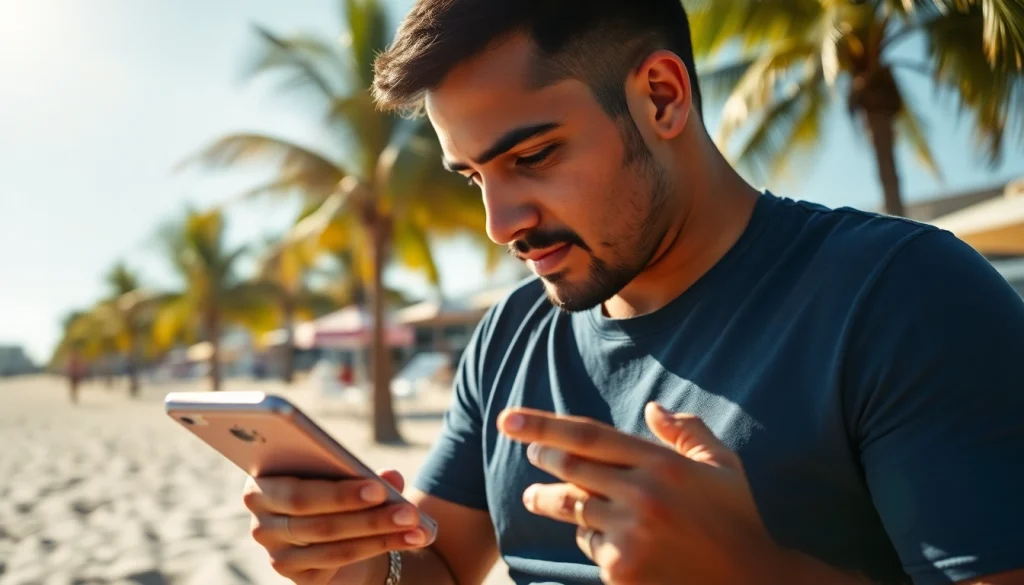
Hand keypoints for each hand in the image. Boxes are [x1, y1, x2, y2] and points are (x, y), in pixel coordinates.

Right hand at [242, 470, 433, 584]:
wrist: (324, 526)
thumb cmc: (328, 489)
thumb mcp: (342, 475)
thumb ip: (364, 473)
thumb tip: (391, 477)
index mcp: (261, 486)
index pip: (299, 493)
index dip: (339, 493)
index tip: (378, 488)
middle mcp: (262, 524)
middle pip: (319, 523)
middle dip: (369, 517)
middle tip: (409, 512)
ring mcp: (277, 554)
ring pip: (334, 544)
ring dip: (381, 535)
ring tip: (416, 527)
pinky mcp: (296, 576)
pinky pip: (339, 561)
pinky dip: (377, 546)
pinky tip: (408, 538)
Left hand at [498, 402, 787, 584]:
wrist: (750, 583)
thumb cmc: (738, 520)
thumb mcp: (723, 467)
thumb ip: (688, 432)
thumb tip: (653, 409)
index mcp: (664, 465)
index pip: (588, 436)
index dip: (543, 425)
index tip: (508, 419)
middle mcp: (643, 497)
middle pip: (570, 468)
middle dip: (542, 455)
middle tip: (530, 451)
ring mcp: (631, 536)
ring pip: (573, 509)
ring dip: (549, 500)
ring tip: (535, 496)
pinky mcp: (623, 571)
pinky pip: (591, 545)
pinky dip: (591, 538)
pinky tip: (603, 538)